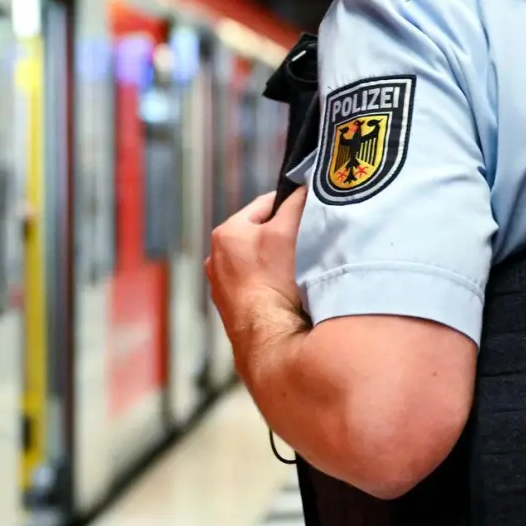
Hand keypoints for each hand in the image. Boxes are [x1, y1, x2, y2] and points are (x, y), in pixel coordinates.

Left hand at [205, 187, 307, 335]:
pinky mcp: (232, 309)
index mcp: (225, 232)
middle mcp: (216, 259)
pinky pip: (257, 286)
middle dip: (283, 235)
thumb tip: (303, 189)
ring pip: (258, 262)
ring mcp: (222, 286)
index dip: (291, 204)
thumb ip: (295, 203)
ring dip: (277, 262)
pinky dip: (271, 285)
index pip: (265, 204)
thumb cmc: (273, 281)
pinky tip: (287, 293)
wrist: (267, 336)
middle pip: (261, 234)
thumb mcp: (287, 230)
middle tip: (307, 243)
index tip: (310, 211)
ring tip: (298, 271)